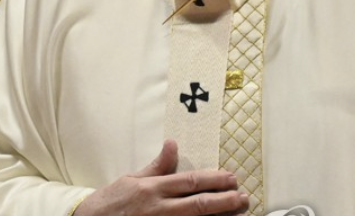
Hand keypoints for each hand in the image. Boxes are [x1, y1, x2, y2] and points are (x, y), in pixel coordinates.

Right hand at [73, 139, 247, 215]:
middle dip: (224, 201)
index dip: (212, 180)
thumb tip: (172, 145)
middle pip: (197, 204)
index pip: (188, 182)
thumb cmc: (111, 202)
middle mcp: (158, 209)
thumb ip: (157, 166)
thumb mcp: (131, 179)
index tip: (231, 178)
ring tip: (239, 213)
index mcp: (152, 189)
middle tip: (244, 197)